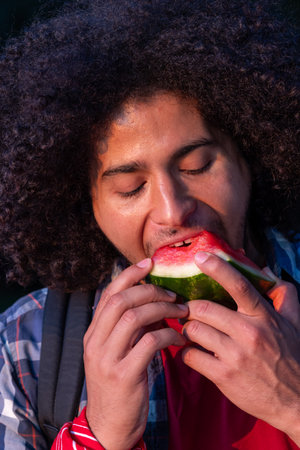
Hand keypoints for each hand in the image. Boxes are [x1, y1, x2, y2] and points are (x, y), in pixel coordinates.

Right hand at [83, 258, 187, 449]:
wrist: (109, 426)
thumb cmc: (119, 385)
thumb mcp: (117, 353)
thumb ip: (129, 328)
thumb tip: (153, 302)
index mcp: (93, 333)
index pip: (109, 294)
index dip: (130, 274)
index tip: (150, 263)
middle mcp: (95, 342)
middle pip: (120, 301)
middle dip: (150, 290)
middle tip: (173, 294)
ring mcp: (106, 358)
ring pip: (133, 317)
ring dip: (161, 309)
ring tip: (180, 311)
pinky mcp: (123, 375)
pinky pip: (148, 343)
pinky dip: (168, 334)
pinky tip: (179, 337)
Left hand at [181, 251, 299, 444]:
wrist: (296, 402)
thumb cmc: (292, 357)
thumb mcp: (295, 322)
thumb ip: (283, 293)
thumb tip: (264, 270)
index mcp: (264, 316)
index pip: (239, 285)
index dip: (217, 268)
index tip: (200, 256)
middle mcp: (249, 333)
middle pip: (203, 307)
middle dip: (191, 307)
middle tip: (189, 310)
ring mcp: (235, 356)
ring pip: (194, 330)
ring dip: (187, 329)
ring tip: (192, 331)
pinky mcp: (224, 376)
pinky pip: (191, 356)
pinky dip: (186, 351)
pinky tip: (193, 352)